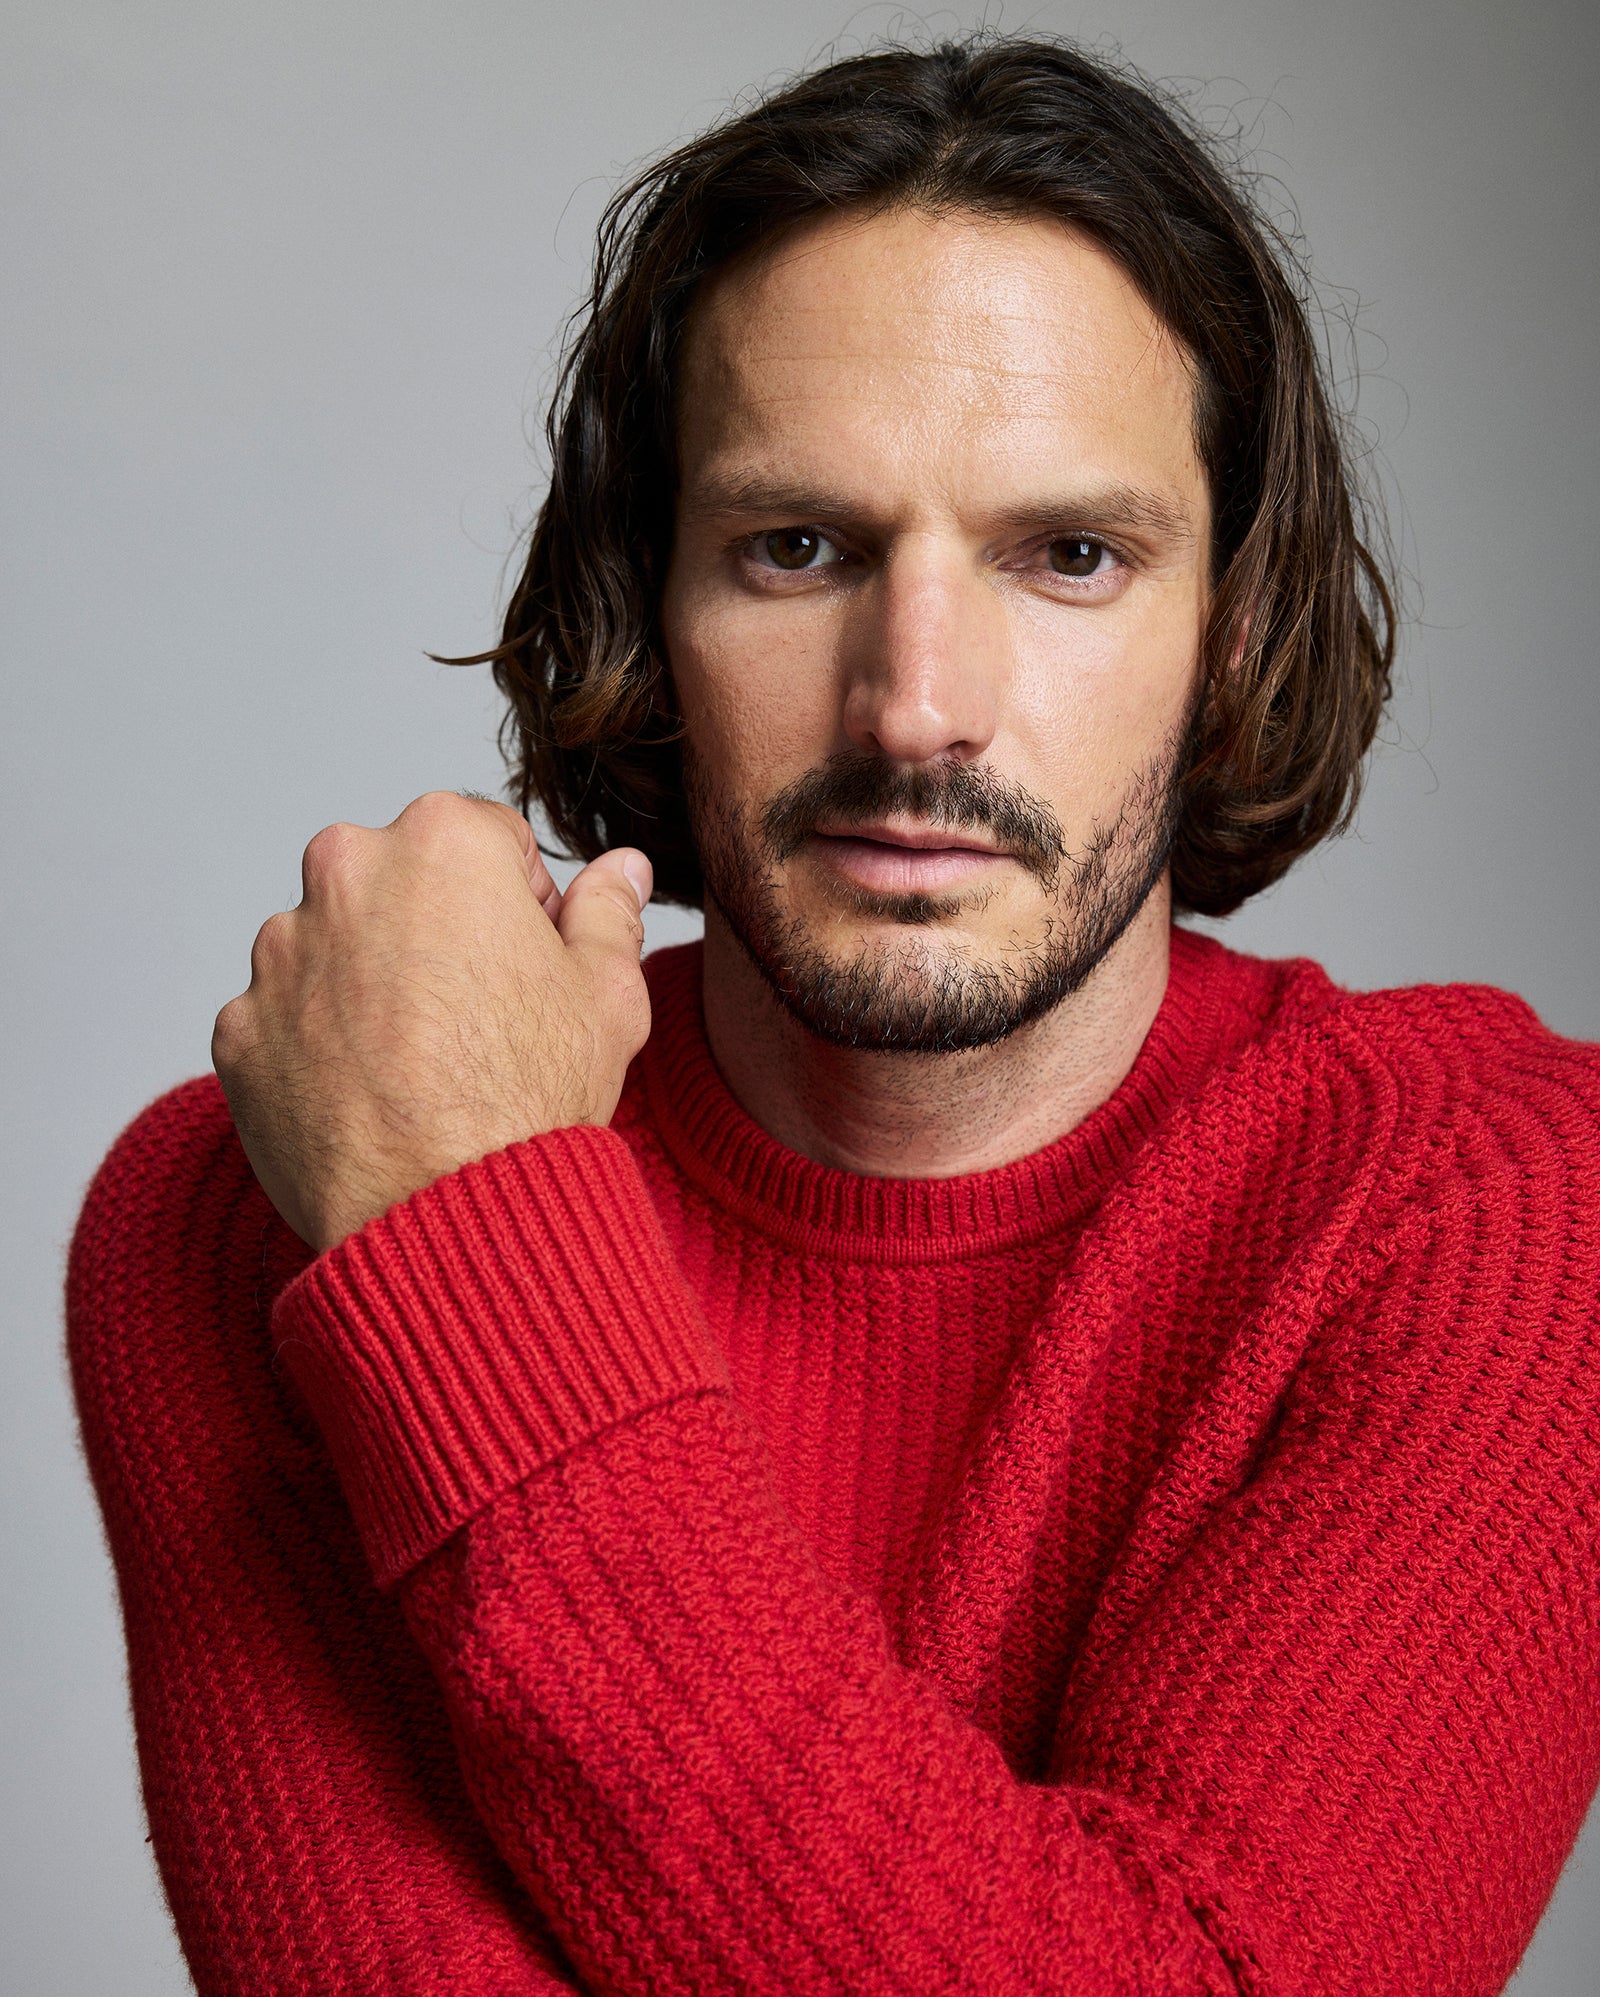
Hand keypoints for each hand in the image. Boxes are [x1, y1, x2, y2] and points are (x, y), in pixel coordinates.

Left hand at [212, 791, 653, 1251]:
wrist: (447, 1219)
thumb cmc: (533, 1100)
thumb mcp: (606, 995)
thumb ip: (609, 912)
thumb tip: (625, 870)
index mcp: (441, 842)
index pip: (488, 840)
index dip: (520, 905)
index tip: (527, 967)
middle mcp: (344, 874)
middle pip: (398, 883)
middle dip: (433, 932)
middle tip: (476, 1019)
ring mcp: (280, 954)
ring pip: (334, 949)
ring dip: (369, 987)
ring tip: (421, 1069)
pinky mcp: (238, 1029)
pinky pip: (284, 1022)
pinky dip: (319, 1050)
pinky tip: (372, 1100)